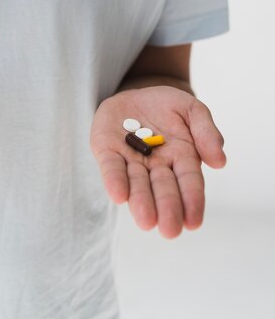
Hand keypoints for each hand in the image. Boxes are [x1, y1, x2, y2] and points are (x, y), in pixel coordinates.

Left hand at [90, 86, 225, 237]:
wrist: (135, 96)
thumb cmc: (167, 107)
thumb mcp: (192, 110)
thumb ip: (206, 132)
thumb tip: (219, 162)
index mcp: (182, 158)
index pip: (189, 183)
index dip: (192, 201)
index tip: (193, 223)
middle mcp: (156, 165)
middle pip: (163, 189)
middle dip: (167, 209)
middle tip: (169, 231)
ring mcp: (131, 160)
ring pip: (137, 184)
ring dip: (141, 202)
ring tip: (146, 221)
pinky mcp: (107, 152)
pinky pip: (111, 168)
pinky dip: (115, 181)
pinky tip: (119, 196)